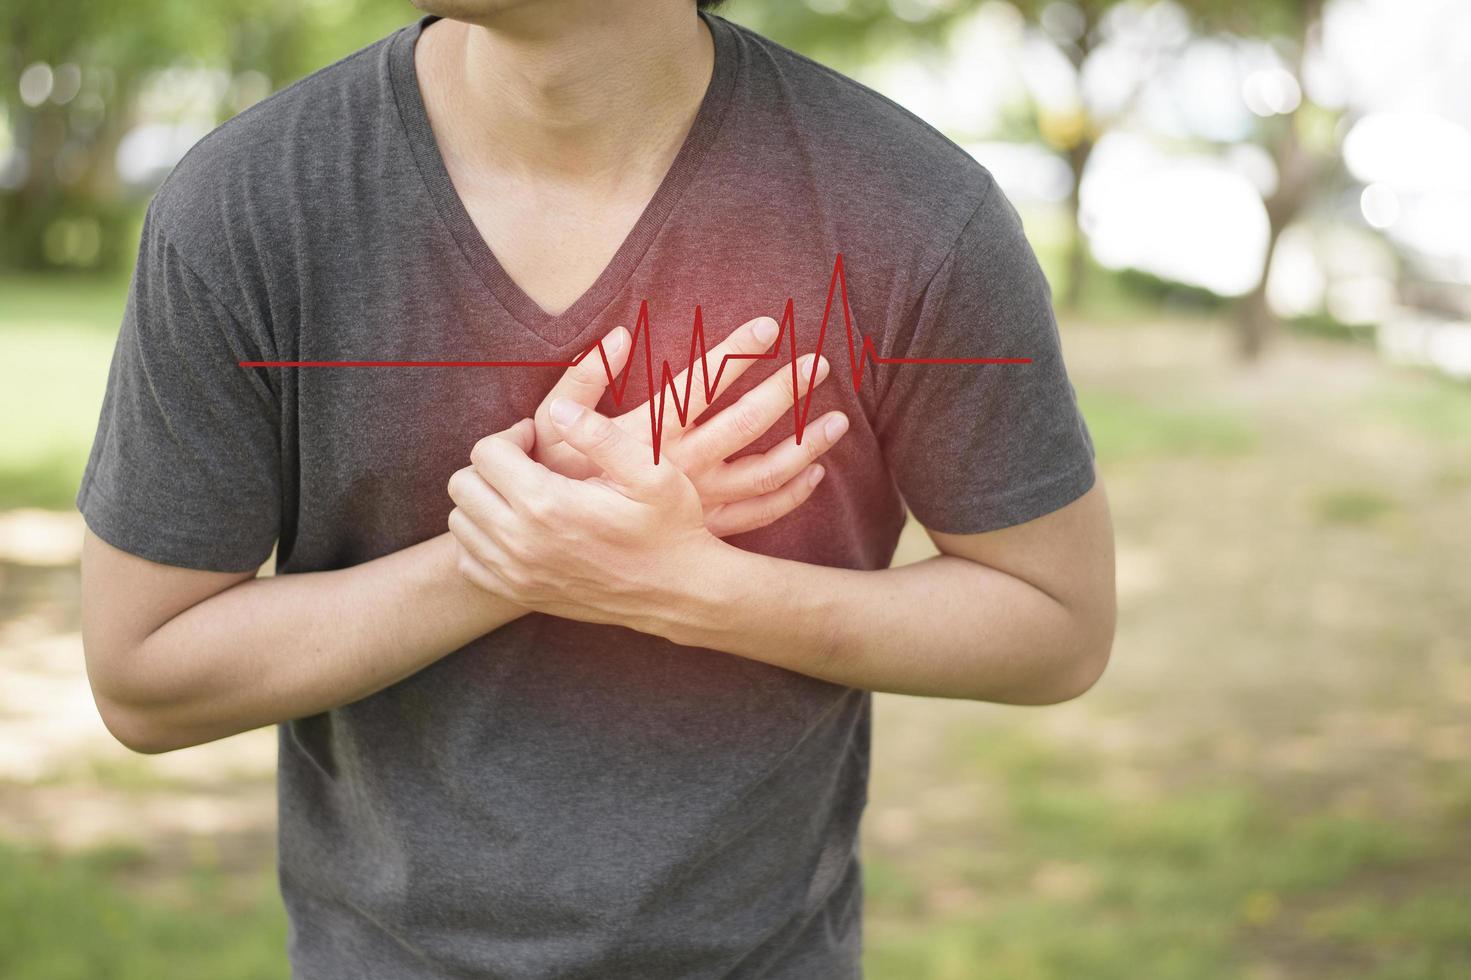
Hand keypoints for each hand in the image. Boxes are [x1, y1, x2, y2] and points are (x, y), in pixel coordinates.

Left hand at [446, 405, 723, 632]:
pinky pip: (468, 560)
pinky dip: (481, 539)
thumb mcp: (652, 471)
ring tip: (522, 493)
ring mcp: (517, 573)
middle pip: (463, 484)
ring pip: (460, 521)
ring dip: (483, 500)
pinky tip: (516, 528)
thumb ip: (600, 434)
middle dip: (490, 464)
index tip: (535, 440)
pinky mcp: (519, 593)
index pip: (486, 453)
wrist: (680, 591)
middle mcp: (522, 542)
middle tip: (526, 463)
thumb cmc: (670, 526)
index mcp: (548, 504)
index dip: (510, 436)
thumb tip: (558, 409)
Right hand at [528, 316, 848, 536]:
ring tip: (837, 420)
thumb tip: (622, 336)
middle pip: (745, 426)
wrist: (553, 544)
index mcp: (647, 436)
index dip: (736, 354)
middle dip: (785, 392)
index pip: (701, 385)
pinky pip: (758, 514)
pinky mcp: (703, 527)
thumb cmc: (549, 477)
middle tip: (819, 364)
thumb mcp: (548, 424)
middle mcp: (680, 469)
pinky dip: (790, 494)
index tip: (770, 326)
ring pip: (763, 473)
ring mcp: (697, 502)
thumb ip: (582, 379)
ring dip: (803, 445)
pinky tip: (814, 472)